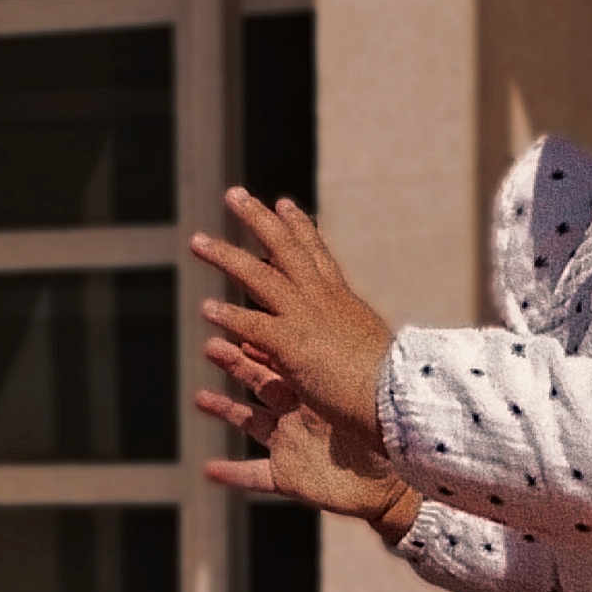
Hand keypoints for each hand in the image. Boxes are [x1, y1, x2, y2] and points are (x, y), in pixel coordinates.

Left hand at [190, 188, 391, 453]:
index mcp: (342, 300)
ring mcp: (305, 318)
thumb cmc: (390, 384)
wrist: (394, 397)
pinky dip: (228, 316)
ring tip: (197, 241)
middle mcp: (322, 299)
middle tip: (234, 194)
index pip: (317, 254)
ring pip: (258, 277)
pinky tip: (206, 308)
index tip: (282, 203)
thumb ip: (344, 340)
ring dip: (225, 256)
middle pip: (285, 248)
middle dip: (257, 219)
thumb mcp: (368, 350)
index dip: (299, 227)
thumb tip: (342, 339)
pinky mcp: (290, 344)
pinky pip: (251, 324)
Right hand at [195, 337, 420, 534]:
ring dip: (225, 411)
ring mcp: (294, 445)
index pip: (281, 356)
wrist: (401, 477)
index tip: (232, 318)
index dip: (255, 340)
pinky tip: (209, 469)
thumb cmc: (381, 426)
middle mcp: (302, 413)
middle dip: (235, 364)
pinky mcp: (291, 478)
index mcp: (318, 388)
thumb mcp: (343, 387)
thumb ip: (319, 353)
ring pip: (252, 423)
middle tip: (210, 346)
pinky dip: (233, 474)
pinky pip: (255, 476)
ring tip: (199, 398)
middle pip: (261, 382)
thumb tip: (305, 304)